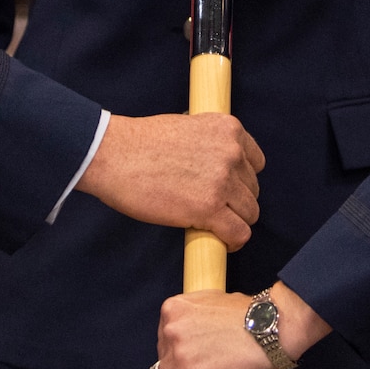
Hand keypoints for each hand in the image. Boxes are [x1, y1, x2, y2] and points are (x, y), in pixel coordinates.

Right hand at [75, 113, 265, 249]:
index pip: (256, 162)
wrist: (113, 154)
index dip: (241, 179)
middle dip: (235, 201)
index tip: (227, 189)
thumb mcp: (187, 127)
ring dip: (234, 221)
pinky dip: (232, 241)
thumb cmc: (140, 142)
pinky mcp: (209, 208)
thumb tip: (218, 165)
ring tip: (213, 225)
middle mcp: (232, 152)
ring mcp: (222, 180)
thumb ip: (210, 144)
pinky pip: (239, 233)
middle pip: (253, 189)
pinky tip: (220, 241)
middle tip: (212, 208)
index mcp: (228, 128)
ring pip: (250, 213)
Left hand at [155, 282, 331, 368]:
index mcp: (174, 308)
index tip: (187, 353)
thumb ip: (194, 315)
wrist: (271, 327)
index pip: (163, 335)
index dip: (176, 346)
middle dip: (179, 363)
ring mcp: (181, 356)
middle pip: (164, 357)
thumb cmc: (249, 313)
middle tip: (202, 364)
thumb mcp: (212, 300)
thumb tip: (191, 329)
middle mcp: (172, 330)